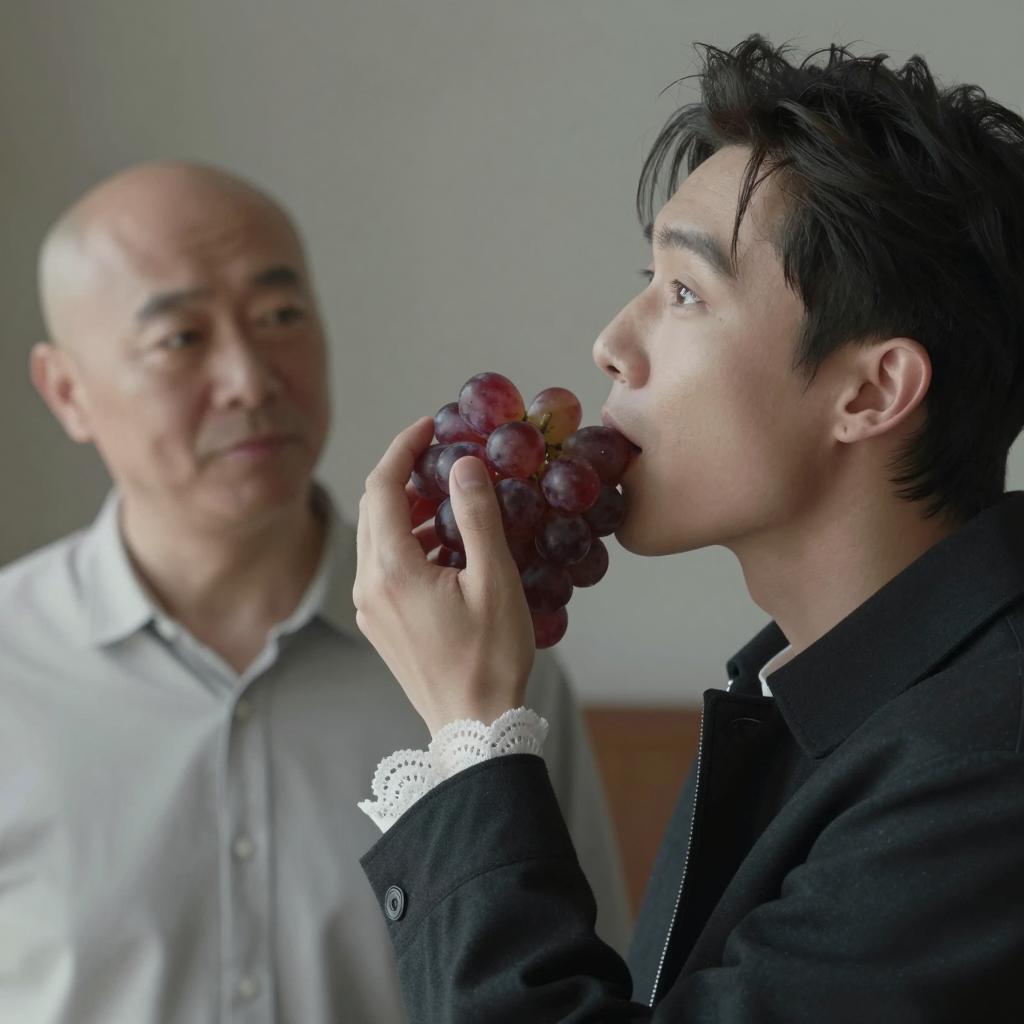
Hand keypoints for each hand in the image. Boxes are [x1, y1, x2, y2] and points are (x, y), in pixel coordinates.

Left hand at [352, 416, 535, 734]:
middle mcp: (369, 583)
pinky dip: (406, 539)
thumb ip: (476, 516)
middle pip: (373, 506)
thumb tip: (463, 465)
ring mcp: (370, 605)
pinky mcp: (378, 621)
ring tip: (449, 497)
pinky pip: (382, 563)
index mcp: (392, 569)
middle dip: (403, 473)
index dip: (404, 447)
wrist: (472, 724)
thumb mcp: (493, 580)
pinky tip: (443, 544)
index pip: (383, 486)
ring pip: (375, 535)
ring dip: (406, 507)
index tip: (430, 426)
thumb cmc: (491, 658)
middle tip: (442, 456)